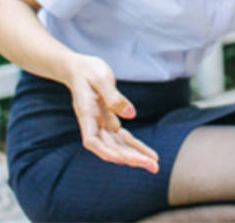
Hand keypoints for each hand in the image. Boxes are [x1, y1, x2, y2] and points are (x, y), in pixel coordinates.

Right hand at [67, 54, 159, 171]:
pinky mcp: (109, 121)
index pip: (92, 140)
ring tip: (154, 166)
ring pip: (119, 145)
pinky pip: (123, 137)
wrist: (80, 69)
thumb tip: (131, 114)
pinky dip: (135, 145)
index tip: (120, 159)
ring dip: (136, 156)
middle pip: (110, 147)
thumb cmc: (88, 70)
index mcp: (86, 114)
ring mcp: (101, 125)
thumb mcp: (101, 77)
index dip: (105, 151)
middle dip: (130, 158)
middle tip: (152, 166)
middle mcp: (93, 124)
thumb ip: (114, 96)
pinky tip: (147, 154)